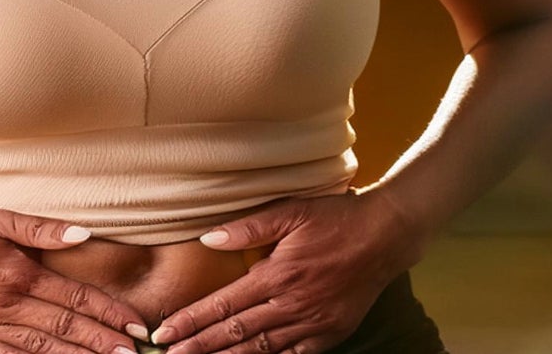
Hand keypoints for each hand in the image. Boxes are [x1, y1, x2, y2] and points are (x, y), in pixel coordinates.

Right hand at [0, 200, 151, 353]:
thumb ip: (39, 229)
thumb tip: (84, 234)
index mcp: (16, 273)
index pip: (74, 298)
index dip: (108, 312)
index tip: (136, 324)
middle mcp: (4, 306)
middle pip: (64, 330)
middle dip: (102, 343)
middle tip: (134, 353)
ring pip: (41, 351)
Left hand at [148, 189, 424, 353]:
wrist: (386, 235)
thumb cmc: (337, 218)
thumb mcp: (292, 210)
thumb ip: (249, 228)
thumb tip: (209, 239)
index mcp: (278, 274)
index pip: (224, 304)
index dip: (191, 320)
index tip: (164, 333)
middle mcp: (292, 304)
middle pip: (236, 332)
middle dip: (199, 346)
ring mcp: (312, 323)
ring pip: (261, 348)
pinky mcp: (330, 333)